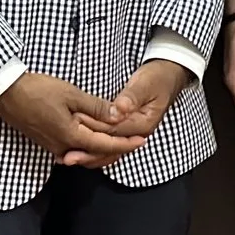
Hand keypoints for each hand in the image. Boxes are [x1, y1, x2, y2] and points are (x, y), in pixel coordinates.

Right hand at [0, 71, 145, 168]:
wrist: (5, 93)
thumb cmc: (36, 90)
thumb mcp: (71, 94)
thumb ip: (96, 107)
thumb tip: (119, 116)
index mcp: (71, 137)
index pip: (106, 145)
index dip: (126, 144)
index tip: (143, 140)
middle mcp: (63, 148)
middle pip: (97, 155)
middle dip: (118, 149)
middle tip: (136, 141)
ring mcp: (53, 148)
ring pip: (86, 154)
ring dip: (104, 149)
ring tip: (120, 139)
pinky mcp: (47, 143)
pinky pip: (74, 151)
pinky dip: (89, 147)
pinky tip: (95, 139)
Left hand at [71, 59, 193, 163]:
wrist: (167, 76)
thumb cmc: (156, 77)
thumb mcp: (145, 84)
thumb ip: (131, 97)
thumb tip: (119, 110)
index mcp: (143, 124)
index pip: (114, 131)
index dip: (93, 131)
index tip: (75, 129)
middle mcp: (137, 134)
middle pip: (110, 148)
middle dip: (87, 152)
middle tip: (66, 156)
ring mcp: (131, 134)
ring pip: (108, 151)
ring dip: (88, 155)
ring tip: (66, 158)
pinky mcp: (125, 130)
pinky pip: (107, 144)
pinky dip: (92, 149)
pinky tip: (77, 151)